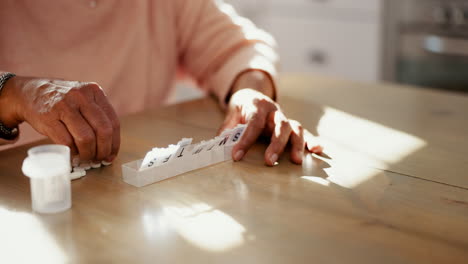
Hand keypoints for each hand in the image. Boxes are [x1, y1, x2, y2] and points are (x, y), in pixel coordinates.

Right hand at [0, 76, 119, 164]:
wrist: (30, 92)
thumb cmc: (63, 101)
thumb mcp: (84, 99)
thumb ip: (98, 116)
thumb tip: (110, 148)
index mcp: (95, 92)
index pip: (113, 122)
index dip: (114, 143)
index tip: (111, 155)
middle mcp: (81, 96)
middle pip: (103, 131)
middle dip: (103, 150)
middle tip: (99, 159)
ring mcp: (64, 106)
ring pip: (86, 138)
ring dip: (88, 154)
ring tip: (85, 157)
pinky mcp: (48, 117)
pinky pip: (66, 142)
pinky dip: (72, 152)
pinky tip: (72, 153)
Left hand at [218, 88, 322, 165]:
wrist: (252, 94)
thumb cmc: (242, 107)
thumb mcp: (231, 114)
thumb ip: (227, 128)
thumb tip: (221, 145)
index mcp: (258, 106)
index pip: (253, 123)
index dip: (245, 140)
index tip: (236, 156)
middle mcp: (275, 111)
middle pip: (281, 125)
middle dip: (276, 144)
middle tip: (269, 161)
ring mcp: (285, 118)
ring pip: (296, 128)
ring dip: (297, 145)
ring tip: (296, 161)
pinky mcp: (291, 126)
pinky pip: (305, 133)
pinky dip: (312, 141)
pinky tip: (317, 150)